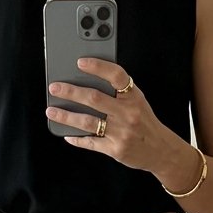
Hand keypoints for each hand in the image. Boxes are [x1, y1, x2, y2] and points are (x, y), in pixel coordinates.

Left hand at [46, 57, 171, 173]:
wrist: (161, 150)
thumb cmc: (145, 123)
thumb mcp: (138, 102)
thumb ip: (120, 92)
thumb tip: (89, 80)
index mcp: (134, 97)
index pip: (116, 76)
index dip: (98, 67)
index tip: (80, 62)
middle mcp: (127, 113)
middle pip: (94, 99)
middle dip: (71, 92)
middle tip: (55, 87)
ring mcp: (121, 132)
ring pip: (88, 122)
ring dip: (66, 116)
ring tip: (52, 110)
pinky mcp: (115, 149)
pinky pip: (91, 142)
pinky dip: (77, 139)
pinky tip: (67, 134)